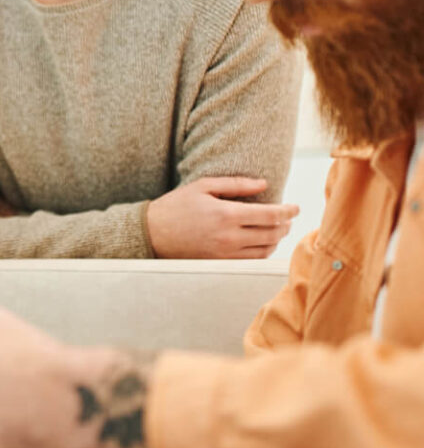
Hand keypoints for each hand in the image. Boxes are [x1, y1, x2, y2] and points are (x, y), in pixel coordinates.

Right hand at [146, 177, 298, 258]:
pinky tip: (262, 242)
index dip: (288, 211)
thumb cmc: (176, 206)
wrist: (152, 234)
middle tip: (288, 217)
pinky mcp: (221, 264)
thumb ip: (236, 184)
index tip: (295, 207)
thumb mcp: (203, 186)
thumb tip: (265, 184)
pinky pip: (252, 261)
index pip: (270, 215)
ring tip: (278, 229)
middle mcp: (229, 237)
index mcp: (226, 214)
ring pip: (265, 250)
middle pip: (272, 234)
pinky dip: (263, 252)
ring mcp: (225, 254)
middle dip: (285, 225)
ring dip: (277, 240)